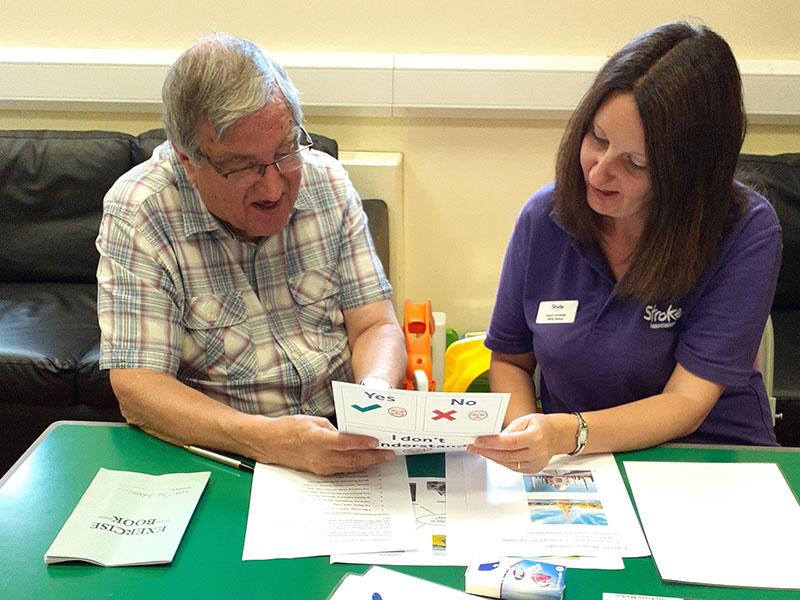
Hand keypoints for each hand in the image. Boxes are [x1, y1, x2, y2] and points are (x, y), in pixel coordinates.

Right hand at [258, 414, 394, 474]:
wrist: (270, 444)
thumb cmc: (290, 428)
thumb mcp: (314, 421)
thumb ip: (333, 429)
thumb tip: (349, 433)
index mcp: (318, 440)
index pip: (345, 443)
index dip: (362, 443)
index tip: (376, 442)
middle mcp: (321, 457)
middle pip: (352, 460)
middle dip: (372, 457)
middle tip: (388, 453)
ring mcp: (321, 467)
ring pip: (349, 467)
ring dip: (367, 463)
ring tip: (382, 458)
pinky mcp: (320, 471)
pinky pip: (342, 469)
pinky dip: (355, 466)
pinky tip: (365, 461)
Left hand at [467, 413, 559, 473]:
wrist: (557, 436)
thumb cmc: (542, 425)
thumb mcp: (525, 420)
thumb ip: (509, 429)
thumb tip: (492, 437)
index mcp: (536, 437)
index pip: (509, 442)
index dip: (492, 443)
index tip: (478, 441)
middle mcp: (537, 453)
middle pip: (507, 455)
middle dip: (487, 451)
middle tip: (473, 447)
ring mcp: (536, 463)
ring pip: (508, 464)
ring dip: (492, 457)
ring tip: (480, 450)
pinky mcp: (533, 470)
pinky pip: (513, 467)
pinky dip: (501, 461)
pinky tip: (492, 455)